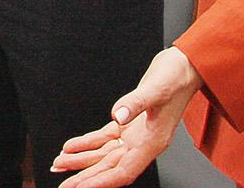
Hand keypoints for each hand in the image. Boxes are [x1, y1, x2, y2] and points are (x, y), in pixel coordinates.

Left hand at [51, 47, 202, 186]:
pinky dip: (87, 143)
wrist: (183, 67)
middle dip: (86, 177)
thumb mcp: (157, 88)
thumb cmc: (176, 77)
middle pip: (110, 167)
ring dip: (81, 160)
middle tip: (64, 184)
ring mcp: (135, 135)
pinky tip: (71, 147)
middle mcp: (142, 143)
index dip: (102, 181)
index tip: (82, 187)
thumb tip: (118, 116)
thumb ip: (137, 103)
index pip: (123, 170)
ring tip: (60, 164)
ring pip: (104, 154)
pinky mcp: (128, 123)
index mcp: (152, 142)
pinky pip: (104, 138)